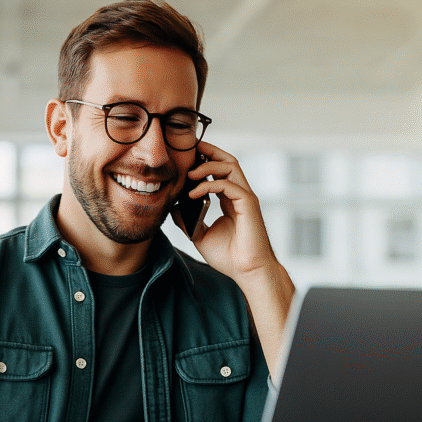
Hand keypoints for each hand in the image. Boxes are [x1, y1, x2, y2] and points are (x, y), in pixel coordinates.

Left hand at [171, 142, 277, 282]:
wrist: (247, 271)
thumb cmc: (229, 257)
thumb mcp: (200, 235)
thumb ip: (187, 220)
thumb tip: (173, 207)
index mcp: (230, 200)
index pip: (220, 171)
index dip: (206, 160)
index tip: (188, 157)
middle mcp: (239, 195)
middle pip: (228, 161)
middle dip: (209, 151)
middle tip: (190, 150)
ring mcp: (245, 198)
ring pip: (230, 166)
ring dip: (208, 166)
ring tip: (189, 173)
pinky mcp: (248, 205)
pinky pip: (228, 185)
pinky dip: (209, 185)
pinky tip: (194, 193)